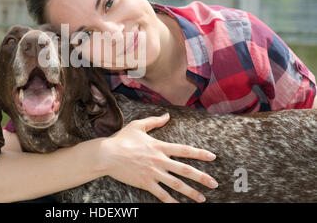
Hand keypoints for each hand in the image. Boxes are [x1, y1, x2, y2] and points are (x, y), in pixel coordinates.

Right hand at [99, 113, 217, 202]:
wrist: (107, 154)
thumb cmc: (121, 139)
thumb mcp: (138, 126)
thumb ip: (154, 121)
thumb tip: (167, 115)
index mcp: (159, 146)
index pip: (184, 150)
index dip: (199, 153)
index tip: (212, 157)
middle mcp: (160, 160)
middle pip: (185, 170)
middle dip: (201, 177)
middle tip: (214, 184)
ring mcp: (153, 173)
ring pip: (176, 184)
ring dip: (191, 192)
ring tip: (202, 199)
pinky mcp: (146, 183)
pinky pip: (162, 194)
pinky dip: (172, 202)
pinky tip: (180, 206)